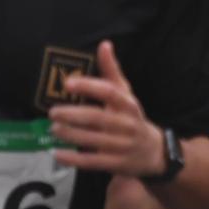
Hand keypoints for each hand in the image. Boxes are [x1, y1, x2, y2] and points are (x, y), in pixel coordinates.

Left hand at [52, 41, 167, 176]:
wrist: (155, 153)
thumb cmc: (133, 118)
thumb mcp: (127, 95)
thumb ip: (112, 71)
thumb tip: (104, 44)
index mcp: (129, 105)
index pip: (110, 93)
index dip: (89, 87)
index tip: (68, 83)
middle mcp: (127, 125)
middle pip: (98, 118)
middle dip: (73, 115)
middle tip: (53, 112)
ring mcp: (122, 146)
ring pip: (93, 140)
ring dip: (70, 134)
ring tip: (54, 129)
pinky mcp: (116, 164)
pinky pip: (92, 162)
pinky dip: (74, 159)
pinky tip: (57, 153)